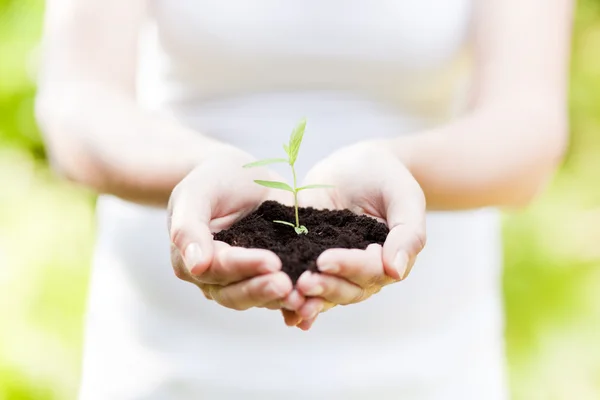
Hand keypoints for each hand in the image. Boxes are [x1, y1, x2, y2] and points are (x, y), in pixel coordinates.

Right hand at [168, 145, 303, 310]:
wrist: (239, 174)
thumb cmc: (212, 179)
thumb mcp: (196, 193)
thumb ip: (189, 228)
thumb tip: (196, 267)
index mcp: (193, 260)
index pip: (217, 269)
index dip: (243, 267)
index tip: (270, 262)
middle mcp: (217, 278)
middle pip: (236, 293)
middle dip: (262, 289)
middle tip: (286, 284)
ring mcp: (244, 278)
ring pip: (259, 298)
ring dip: (280, 299)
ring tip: (303, 296)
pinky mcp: (270, 274)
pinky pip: (280, 291)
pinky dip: (295, 297)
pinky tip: (314, 297)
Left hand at [282, 141, 425, 329]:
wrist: (360, 165)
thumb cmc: (388, 179)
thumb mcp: (405, 198)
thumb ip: (408, 234)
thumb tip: (395, 271)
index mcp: (386, 259)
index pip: (370, 270)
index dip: (348, 268)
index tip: (325, 261)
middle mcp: (361, 271)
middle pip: (347, 289)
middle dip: (325, 287)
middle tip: (303, 283)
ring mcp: (334, 267)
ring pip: (325, 292)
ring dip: (308, 300)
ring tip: (290, 299)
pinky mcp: (310, 257)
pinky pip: (302, 279)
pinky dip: (294, 299)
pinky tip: (284, 313)